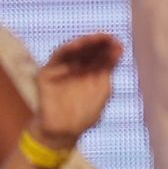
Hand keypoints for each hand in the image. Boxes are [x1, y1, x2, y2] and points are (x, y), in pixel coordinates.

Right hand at [30, 34, 120, 149]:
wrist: (66, 131)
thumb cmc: (86, 112)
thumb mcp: (102, 88)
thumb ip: (108, 69)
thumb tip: (119, 49)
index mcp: (92, 71)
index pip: (101, 54)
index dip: (109, 48)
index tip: (119, 43)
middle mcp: (77, 67)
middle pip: (88, 50)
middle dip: (98, 43)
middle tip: (107, 37)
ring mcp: (61, 70)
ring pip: (72, 50)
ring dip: (83, 43)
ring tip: (93, 39)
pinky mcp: (47, 74)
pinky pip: (56, 59)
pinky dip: (66, 51)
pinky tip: (76, 46)